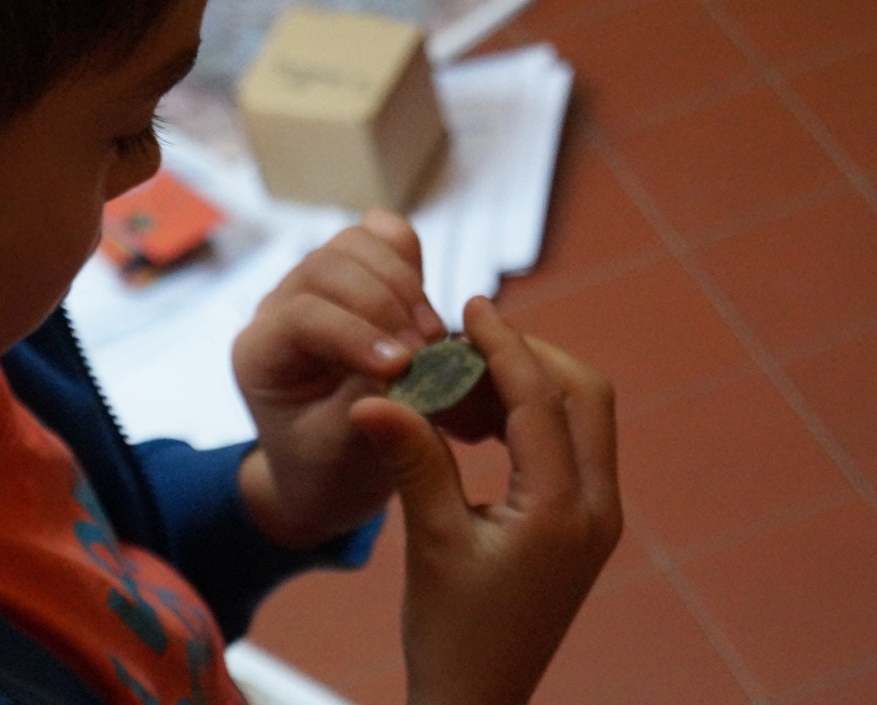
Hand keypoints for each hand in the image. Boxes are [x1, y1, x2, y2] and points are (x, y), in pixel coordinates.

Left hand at [233, 210, 446, 548]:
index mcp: (259, 353)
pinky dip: (408, 257)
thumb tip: (409, 356)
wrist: (328, 475)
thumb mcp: (341, 451)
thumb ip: (367, 401)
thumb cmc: (328, 470)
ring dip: (403, 282)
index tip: (402, 367)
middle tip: (428, 353)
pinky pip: (379, 240)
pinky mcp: (354, 282)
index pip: (303, 316)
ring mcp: (314, 288)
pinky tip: (426, 301)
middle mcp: (278, 310)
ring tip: (433, 337)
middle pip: (328, 266)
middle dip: (386, 303)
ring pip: (354, 244)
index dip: (356, 333)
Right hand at [353, 296, 621, 704]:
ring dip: (533, 381)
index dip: (505, 346)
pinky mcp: (581, 525)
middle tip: (472, 335)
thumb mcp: (428, 542)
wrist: (478, 697)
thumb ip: (412, 461)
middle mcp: (595, 509)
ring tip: (469, 367)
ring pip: (582, 416)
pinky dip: (531, 414)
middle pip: (585, 395)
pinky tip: (480, 414)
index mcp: (563, 511)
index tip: (472, 305)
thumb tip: (374, 395)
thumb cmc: (451, 631)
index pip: (541, 402)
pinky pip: (569, 444)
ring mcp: (595, 517)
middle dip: (532, 354)